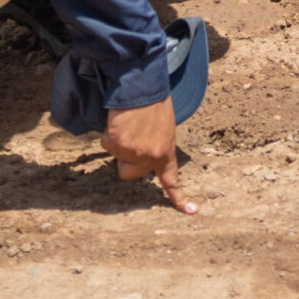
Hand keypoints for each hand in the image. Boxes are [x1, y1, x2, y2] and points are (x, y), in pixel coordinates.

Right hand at [101, 97, 194, 213]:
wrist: (143, 86)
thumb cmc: (154, 104)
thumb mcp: (165, 129)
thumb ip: (156, 147)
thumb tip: (143, 156)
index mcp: (165, 153)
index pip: (172, 181)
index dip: (180, 199)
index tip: (192, 212)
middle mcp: (150, 157)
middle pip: (127, 174)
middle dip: (124, 161)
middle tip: (131, 138)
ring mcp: (133, 152)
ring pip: (116, 154)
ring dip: (118, 140)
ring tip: (130, 122)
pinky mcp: (117, 143)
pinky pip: (106, 142)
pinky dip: (109, 132)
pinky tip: (120, 120)